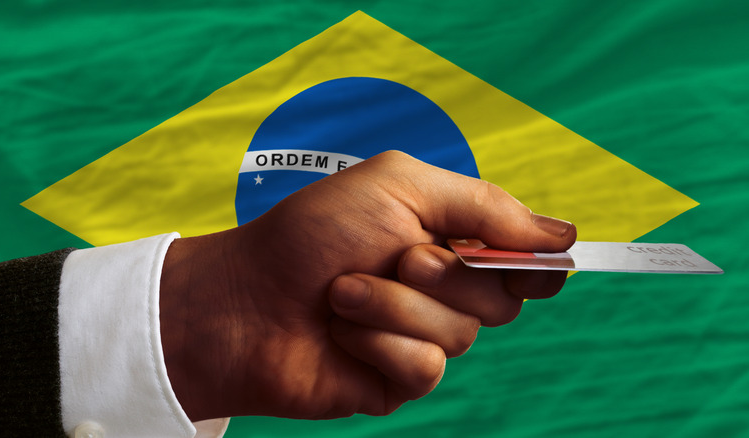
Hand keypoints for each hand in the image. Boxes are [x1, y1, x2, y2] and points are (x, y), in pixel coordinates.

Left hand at [160, 151, 575, 420]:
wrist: (245, 298)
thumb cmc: (312, 233)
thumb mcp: (399, 186)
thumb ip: (484, 205)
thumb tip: (564, 234)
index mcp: (448, 239)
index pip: (523, 257)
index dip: (533, 260)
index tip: (527, 259)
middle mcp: (442, 289)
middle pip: (503, 298)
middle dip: (446, 275)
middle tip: (397, 257)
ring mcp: (422, 335)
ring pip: (462, 333)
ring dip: (396, 305)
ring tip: (343, 293)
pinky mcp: (400, 378)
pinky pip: (426, 368)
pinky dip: (380, 343)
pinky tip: (343, 334)